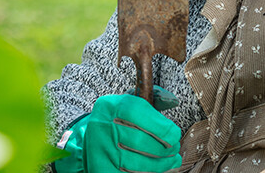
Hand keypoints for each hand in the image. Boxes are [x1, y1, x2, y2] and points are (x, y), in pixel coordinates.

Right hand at [54, 86, 181, 172]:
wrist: (89, 138)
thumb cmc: (120, 119)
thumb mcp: (132, 102)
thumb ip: (155, 98)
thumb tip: (172, 101)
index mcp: (111, 106)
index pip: (140, 114)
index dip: (164, 127)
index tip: (175, 135)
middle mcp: (101, 127)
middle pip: (141, 142)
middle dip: (165, 148)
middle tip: (174, 149)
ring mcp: (99, 151)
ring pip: (137, 164)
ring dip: (160, 164)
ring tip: (170, 159)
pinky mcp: (100, 170)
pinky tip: (156, 169)